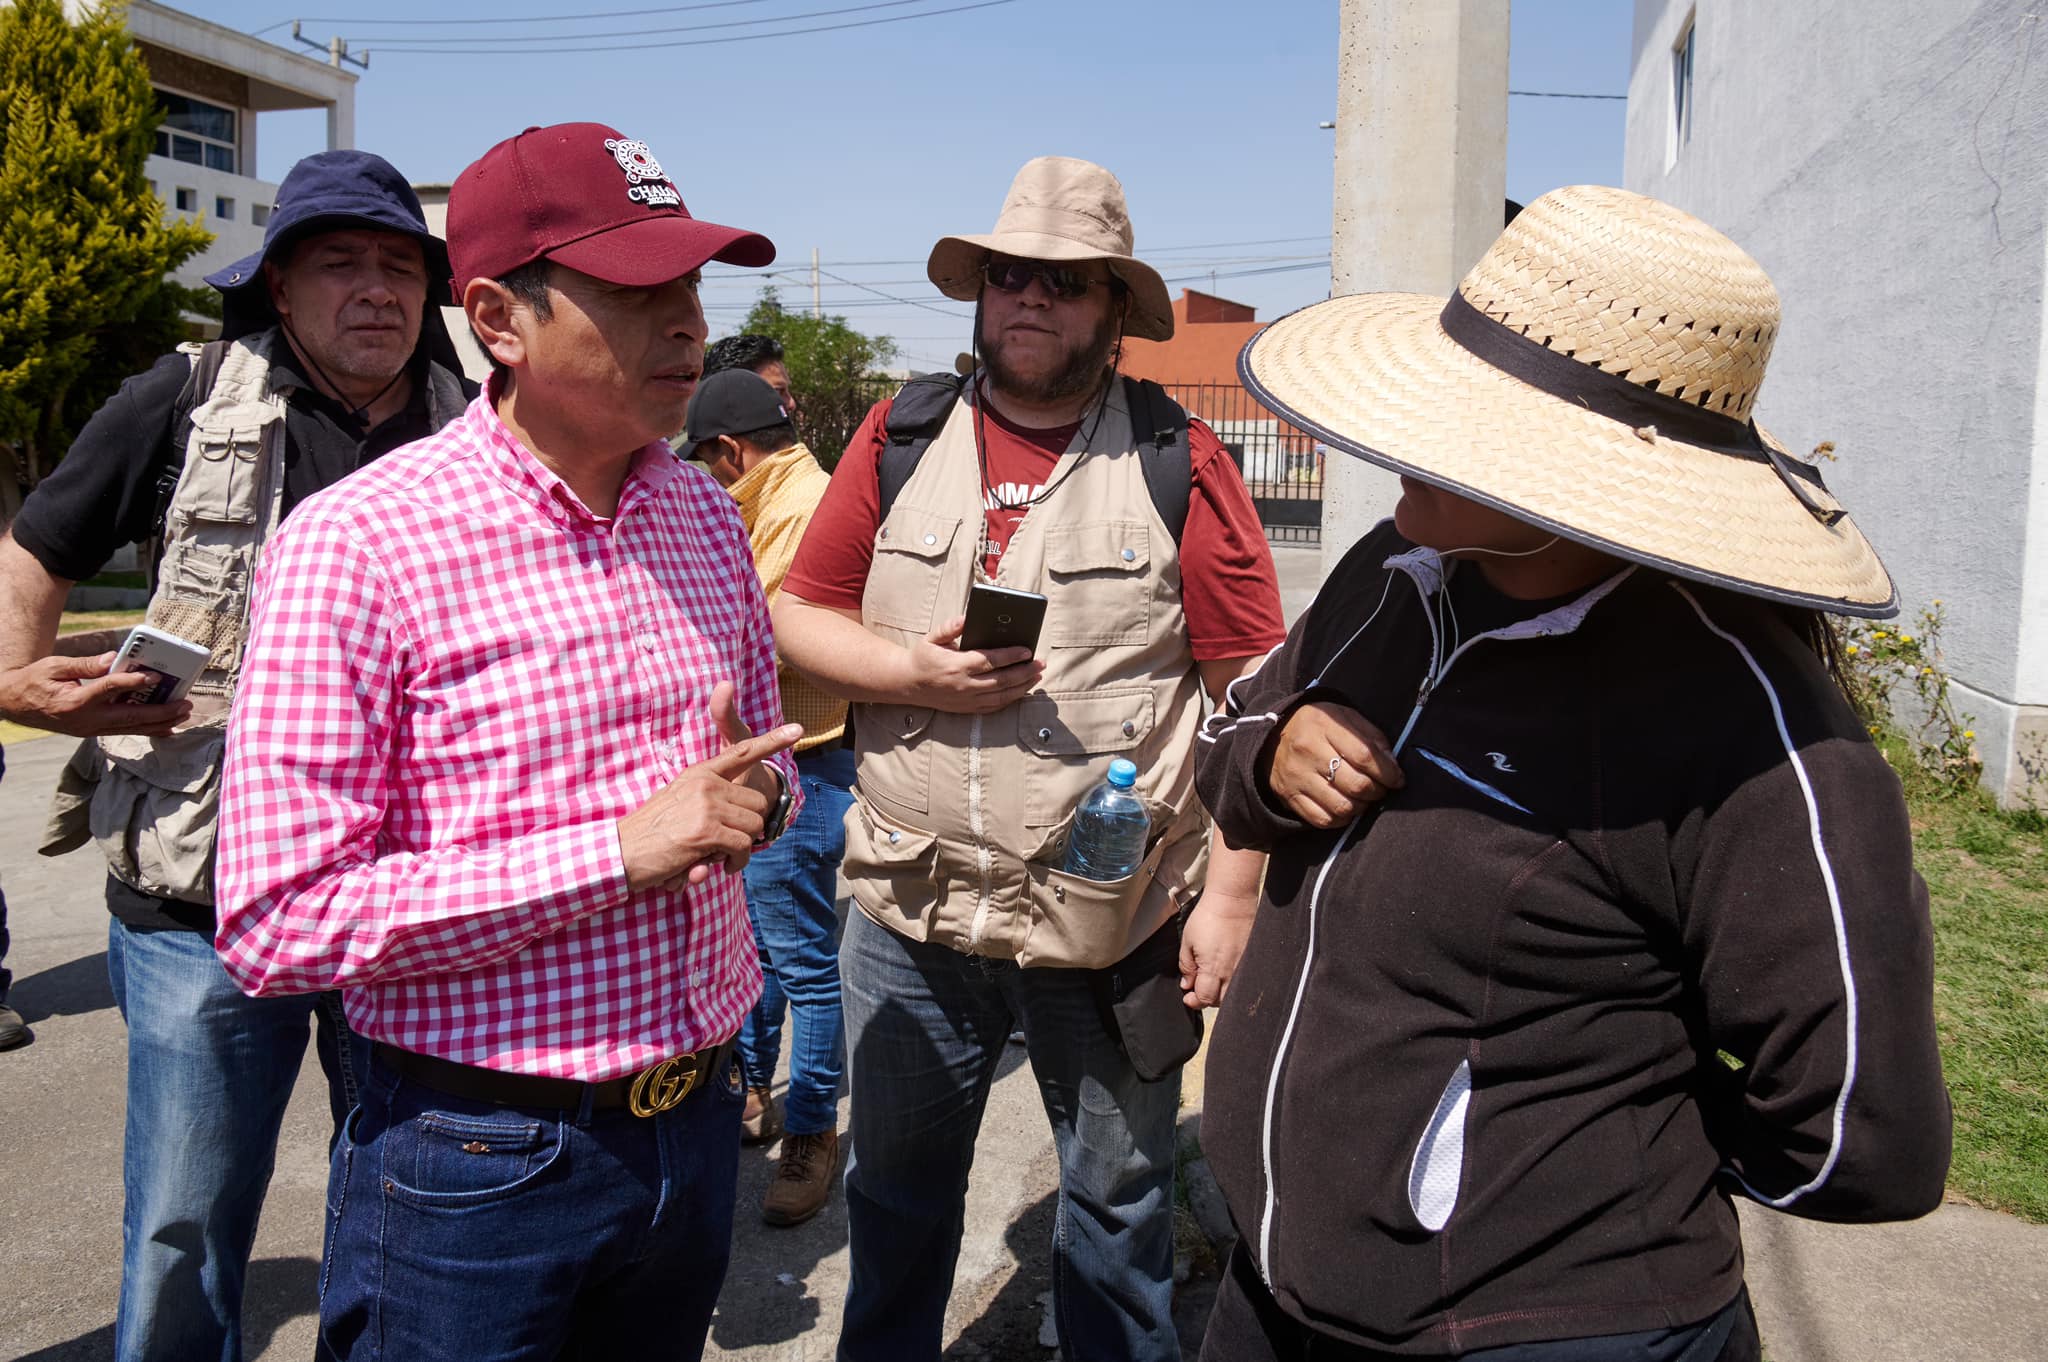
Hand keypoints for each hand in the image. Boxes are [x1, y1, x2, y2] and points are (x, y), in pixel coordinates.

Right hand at [0, 651, 189, 735]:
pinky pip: (123, 731)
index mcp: (75, 701)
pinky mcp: (91, 731)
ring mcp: (89, 729)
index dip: (134, 682)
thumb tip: (114, 658)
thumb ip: (85, 664)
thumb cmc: (34, 681)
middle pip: (129, 717)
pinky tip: (166, 728)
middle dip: (161, 712)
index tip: (155, 675)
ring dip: (159, 723)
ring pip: (130, 728)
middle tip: (185, 705)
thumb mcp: (55, 666)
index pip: (110, 689)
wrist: (14, 703)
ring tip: (183, 715)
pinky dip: (146, 729)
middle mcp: (85, 720)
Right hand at [617, 681, 801, 893]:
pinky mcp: (707, 830)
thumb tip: (730, 820)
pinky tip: (713, 868)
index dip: (772, 740)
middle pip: (757, 803)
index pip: (740, 751)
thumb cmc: (649, 833)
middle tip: (726, 845)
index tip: (797, 729)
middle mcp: (705, 784)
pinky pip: (742, 847)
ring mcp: (707, 805)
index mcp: (699, 773)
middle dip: (748, 828)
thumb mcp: (676, 804)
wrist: (621, 851)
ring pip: (754, 826)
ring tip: (717, 858)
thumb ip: (707, 805)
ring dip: (741, 848)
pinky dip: (735, 862)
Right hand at [905, 615, 1043, 713]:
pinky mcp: (968, 709)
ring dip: (1023, 686)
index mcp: (956, 665)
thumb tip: (967, 617)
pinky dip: (1011, 699)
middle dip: (1024, 671)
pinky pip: (995, 706)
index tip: (1027, 650)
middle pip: (1002, 680)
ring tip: (1037, 676)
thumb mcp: (932, 638)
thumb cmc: (923, 657)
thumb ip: (950, 627)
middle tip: (1040, 663)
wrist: (907, 684)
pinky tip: (1022, 691)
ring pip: (1002, 696)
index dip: (1011, 656)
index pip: (990, 661)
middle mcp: (964, 685)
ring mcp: (967, 700)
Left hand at [1179, 889, 1257, 1008]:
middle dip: (1207, 998)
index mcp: (1214, 969)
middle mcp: (1232, 972)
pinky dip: (1233, 981)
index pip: (1205, 999)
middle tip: (1198, 987)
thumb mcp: (1188, 941)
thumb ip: (1186, 966)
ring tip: (1212, 978)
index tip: (1188, 997)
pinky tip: (1226, 970)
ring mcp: (1245, 967)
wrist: (1233, 900)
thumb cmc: (1209, 917)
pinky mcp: (1253, 959)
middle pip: (1220, 1001)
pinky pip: (1244, 979)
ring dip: (1221, 991)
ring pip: (1233, 992)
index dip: (1194, 1001)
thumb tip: (1187, 984)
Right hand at [1265, 700, 1403, 828]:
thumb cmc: (1317, 726)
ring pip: (1341, 806)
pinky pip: (1322, 819)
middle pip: (1355, 784)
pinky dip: (1341, 819)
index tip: (1397, 779)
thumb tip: (1393, 766)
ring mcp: (1297, 777)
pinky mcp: (1289, 796)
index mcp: (1324, 726)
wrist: (1273, 736)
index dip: (1388, 773)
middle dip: (1377, 791)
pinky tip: (1345, 808)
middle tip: (1380, 789)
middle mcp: (1308, 752)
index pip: (1365, 756)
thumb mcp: (1344, 717)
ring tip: (1363, 798)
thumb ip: (1372, 737)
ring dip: (1361, 807)